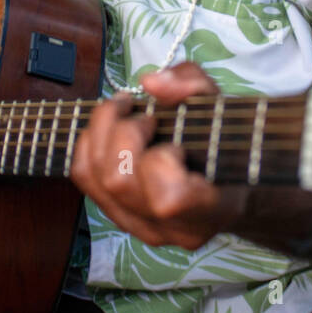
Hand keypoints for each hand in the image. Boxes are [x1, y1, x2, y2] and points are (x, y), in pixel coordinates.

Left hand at [69, 62, 248, 250]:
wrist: (226, 184)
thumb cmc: (227, 143)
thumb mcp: (221, 104)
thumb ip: (192, 86)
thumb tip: (149, 82)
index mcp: (209, 209)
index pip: (168, 199)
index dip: (161, 160)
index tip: (175, 139)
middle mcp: (172, 230)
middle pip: (119, 181)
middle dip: (124, 133)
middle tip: (144, 116)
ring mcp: (142, 229)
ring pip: (95, 178)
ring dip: (102, 133)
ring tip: (125, 113)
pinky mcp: (120, 218)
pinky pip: (84, 179)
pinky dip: (89, 145)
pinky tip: (108, 130)